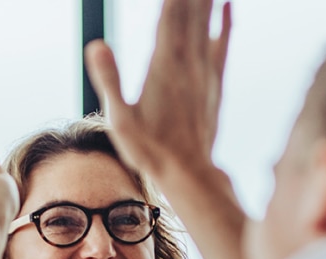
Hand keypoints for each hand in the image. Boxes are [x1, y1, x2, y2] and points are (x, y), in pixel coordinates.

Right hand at [85, 0, 231, 181]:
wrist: (189, 175)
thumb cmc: (150, 151)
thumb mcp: (120, 120)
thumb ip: (109, 81)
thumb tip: (97, 45)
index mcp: (163, 64)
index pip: (169, 10)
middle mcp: (188, 61)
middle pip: (191, 8)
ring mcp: (204, 71)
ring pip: (208, 20)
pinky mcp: (214, 84)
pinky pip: (223, 44)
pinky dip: (226, 20)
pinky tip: (228, 4)